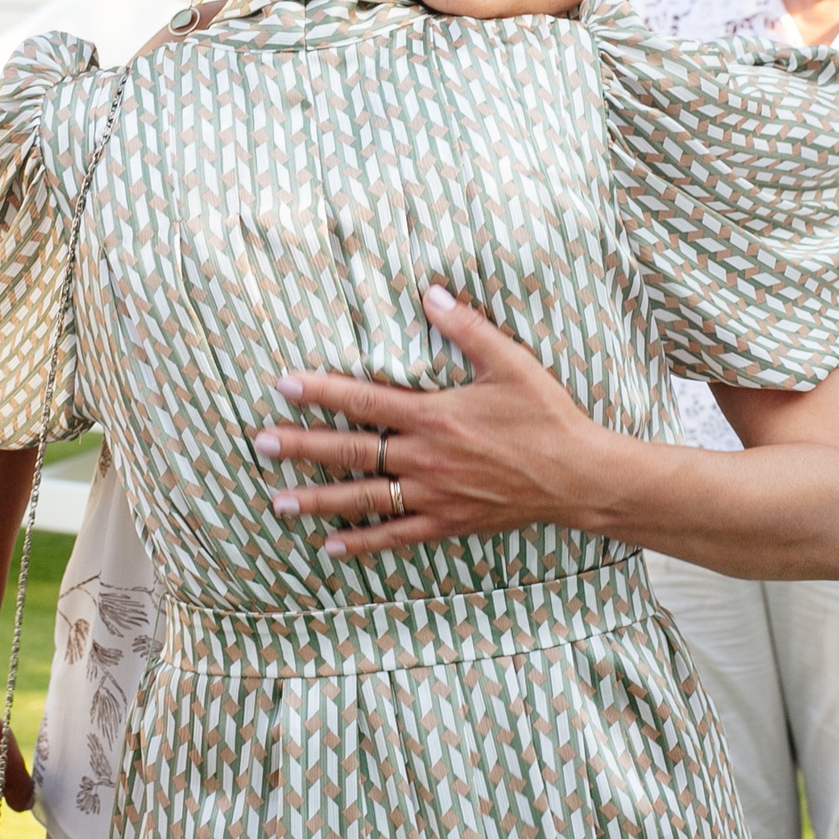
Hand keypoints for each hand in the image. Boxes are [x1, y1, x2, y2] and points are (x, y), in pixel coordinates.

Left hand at [252, 285, 615, 559]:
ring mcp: (434, 495)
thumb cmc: (547, 417)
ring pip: (363, 498)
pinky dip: (362, 542)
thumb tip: (431, 292)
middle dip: (301, 446)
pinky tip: (330, 546)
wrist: (579, 477)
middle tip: (259, 444)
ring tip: (278, 501)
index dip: (320, 392)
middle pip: (350, 452)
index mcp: (435, 416)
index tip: (282, 386)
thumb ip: (466, 327)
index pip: (364, 401)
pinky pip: (395, 534)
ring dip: (318, 499)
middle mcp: (425, 458)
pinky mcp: (447, 522)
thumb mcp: (511, 362)